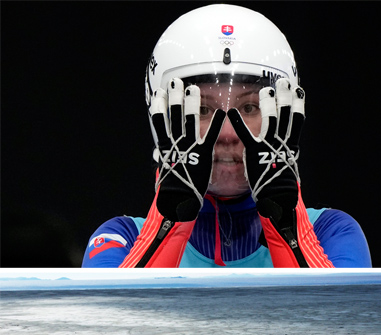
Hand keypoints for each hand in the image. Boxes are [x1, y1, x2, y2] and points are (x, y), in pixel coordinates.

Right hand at [151, 78, 225, 220]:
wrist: (178, 202)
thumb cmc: (172, 188)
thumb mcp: (164, 170)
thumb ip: (162, 157)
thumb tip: (155, 152)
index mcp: (164, 146)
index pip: (159, 121)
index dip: (159, 106)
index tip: (160, 92)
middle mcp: (175, 144)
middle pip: (173, 115)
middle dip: (174, 97)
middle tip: (175, 82)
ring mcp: (189, 148)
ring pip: (187, 120)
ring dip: (190, 104)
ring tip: (192, 89)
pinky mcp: (203, 155)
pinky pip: (210, 136)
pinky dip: (215, 124)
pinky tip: (221, 113)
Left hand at [228, 78, 304, 227]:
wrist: (277, 199)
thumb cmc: (280, 184)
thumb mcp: (286, 163)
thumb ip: (285, 150)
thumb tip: (288, 143)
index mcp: (291, 145)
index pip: (297, 120)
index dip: (298, 104)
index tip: (298, 90)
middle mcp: (282, 143)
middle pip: (287, 115)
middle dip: (287, 97)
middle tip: (285, 83)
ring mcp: (269, 147)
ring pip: (272, 120)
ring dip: (270, 104)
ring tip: (267, 90)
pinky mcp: (254, 153)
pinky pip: (245, 135)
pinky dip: (238, 123)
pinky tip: (230, 111)